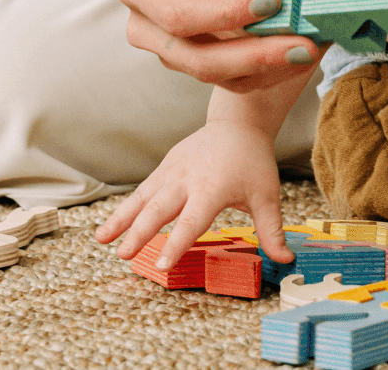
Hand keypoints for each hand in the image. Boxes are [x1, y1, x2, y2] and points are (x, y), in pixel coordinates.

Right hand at [93, 120, 294, 268]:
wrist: (237, 124)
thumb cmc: (252, 162)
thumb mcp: (267, 196)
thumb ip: (272, 230)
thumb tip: (286, 260)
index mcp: (212, 188)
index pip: (192, 221)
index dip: (177, 244)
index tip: (162, 264)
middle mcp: (188, 179)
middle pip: (159, 209)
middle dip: (139, 233)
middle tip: (123, 256)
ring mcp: (173, 171)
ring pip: (142, 197)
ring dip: (121, 219)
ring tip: (101, 240)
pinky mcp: (165, 167)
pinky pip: (143, 189)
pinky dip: (125, 207)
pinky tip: (111, 226)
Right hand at [119, 0, 321, 93]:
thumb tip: (294, 3)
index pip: (179, 15)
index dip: (226, 16)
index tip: (275, 3)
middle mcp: (146, 28)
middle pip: (198, 59)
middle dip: (256, 55)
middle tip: (306, 45)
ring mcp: (171, 52)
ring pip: (221, 76)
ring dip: (270, 67)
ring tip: (313, 48)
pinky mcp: (200, 63)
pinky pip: (236, 80)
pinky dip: (273, 70)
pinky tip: (303, 54)